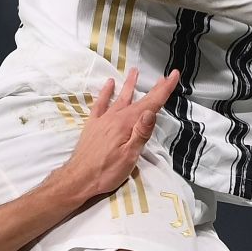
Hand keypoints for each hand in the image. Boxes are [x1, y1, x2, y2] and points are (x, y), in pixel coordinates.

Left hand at [50, 68, 180, 199]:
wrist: (78, 179)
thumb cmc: (106, 172)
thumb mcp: (129, 156)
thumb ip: (141, 133)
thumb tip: (152, 112)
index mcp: (127, 124)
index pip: (151, 104)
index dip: (164, 90)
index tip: (173, 75)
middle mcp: (115, 118)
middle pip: (139, 100)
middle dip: (154, 88)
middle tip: (165, 76)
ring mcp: (103, 120)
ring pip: (119, 98)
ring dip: (129, 85)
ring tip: (135, 71)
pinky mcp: (93, 125)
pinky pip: (100, 104)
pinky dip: (105, 93)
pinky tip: (109, 84)